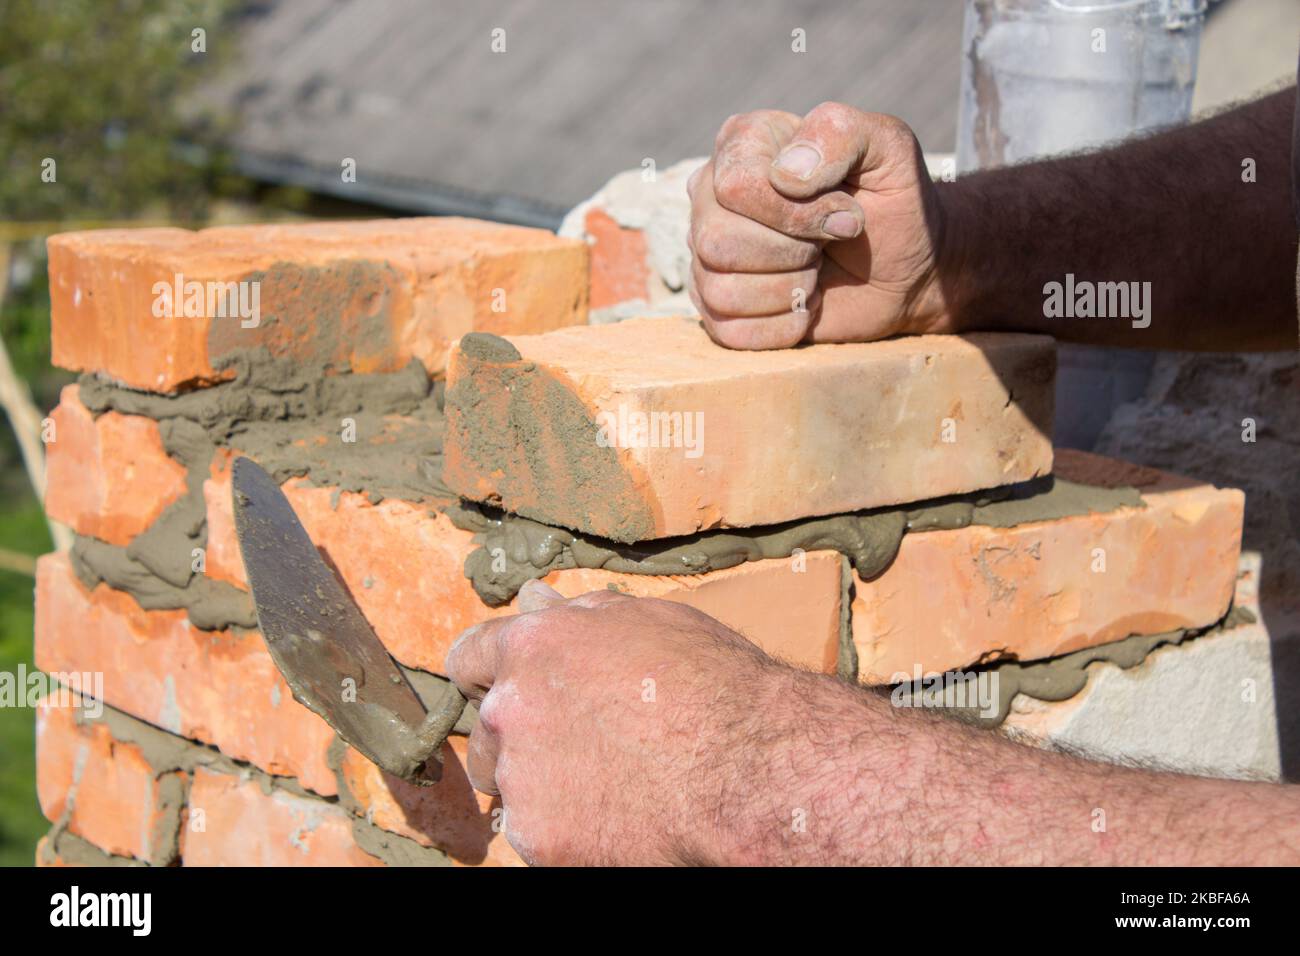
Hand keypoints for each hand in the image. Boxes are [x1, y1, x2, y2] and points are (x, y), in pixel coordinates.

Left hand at [444, 580, 789, 865]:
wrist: (751, 770)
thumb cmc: (713, 686)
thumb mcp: (649, 623)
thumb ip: (577, 617)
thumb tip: (531, 599)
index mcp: (532, 648)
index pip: (468, 656)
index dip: (490, 674)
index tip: (517, 691)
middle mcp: (511, 710)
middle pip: (487, 730)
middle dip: (523, 736)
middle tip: (589, 746)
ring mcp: (522, 778)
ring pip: (513, 787)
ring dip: (545, 785)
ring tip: (616, 783)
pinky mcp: (540, 839)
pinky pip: (539, 835)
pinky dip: (572, 831)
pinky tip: (624, 818)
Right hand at [688, 102, 952, 348]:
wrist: (907, 272)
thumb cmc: (894, 204)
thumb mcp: (889, 148)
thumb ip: (840, 133)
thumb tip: (786, 174)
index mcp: (743, 143)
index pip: (736, 186)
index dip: (795, 211)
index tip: (845, 212)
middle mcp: (711, 196)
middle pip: (716, 241)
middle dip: (792, 252)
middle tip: (827, 244)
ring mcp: (707, 255)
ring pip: (719, 289)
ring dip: (788, 290)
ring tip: (814, 272)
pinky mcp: (717, 308)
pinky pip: (728, 331)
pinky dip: (780, 326)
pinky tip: (803, 304)